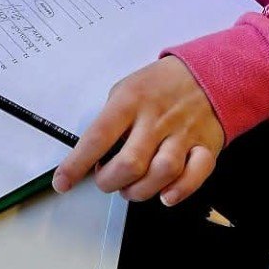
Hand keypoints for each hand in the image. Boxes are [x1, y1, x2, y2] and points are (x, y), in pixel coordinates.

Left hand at [52, 56, 223, 206]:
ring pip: (160, 173)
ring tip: (131, 187)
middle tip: (106, 180)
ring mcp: (182, 134)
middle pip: (129, 164)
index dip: (76, 165)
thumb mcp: (125, 89)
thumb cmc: (158, 85)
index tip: (62, 182)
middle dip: (109, 182)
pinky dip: (179, 191)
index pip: (97, 138)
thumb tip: (89, 157)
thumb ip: (110, 121)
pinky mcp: (205, 147)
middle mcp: (156, 119)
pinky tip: (166, 194)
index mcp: (130, 101)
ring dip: (139, 191)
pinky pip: (194, 175)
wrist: (206, 73)